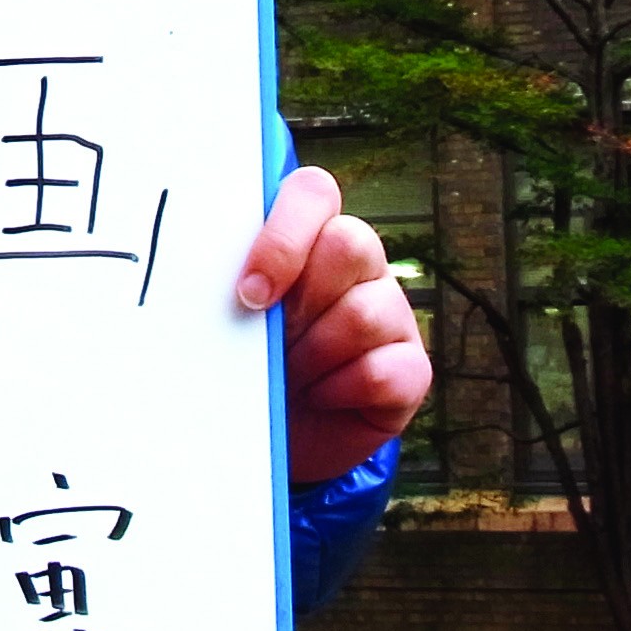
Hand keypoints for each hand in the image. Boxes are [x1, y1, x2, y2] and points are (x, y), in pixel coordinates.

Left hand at [236, 165, 432, 482]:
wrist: (265, 437)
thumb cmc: (240, 363)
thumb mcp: (226, 318)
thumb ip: (229, 284)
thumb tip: (219, 283)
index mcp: (308, 236)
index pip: (313, 193)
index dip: (284, 236)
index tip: (248, 292)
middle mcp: (357, 265)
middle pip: (349, 243)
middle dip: (300, 303)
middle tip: (271, 339)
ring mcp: (391, 313)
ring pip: (364, 312)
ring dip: (313, 355)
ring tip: (288, 376)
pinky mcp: (411, 367)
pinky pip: (385, 371)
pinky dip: (339, 391)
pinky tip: (321, 398)